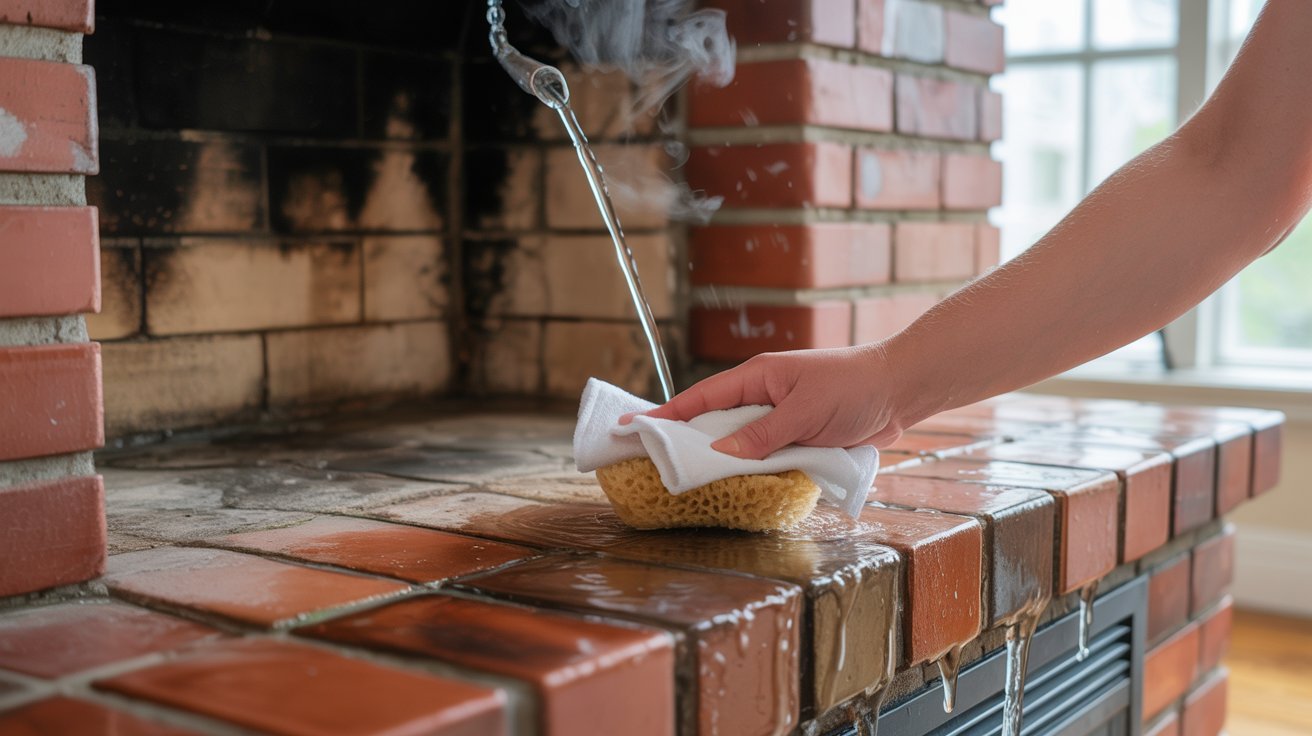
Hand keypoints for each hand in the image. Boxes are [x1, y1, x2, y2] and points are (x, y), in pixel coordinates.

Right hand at [624, 344, 905, 458]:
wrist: (900, 389)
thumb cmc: (854, 388)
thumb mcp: (806, 413)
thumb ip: (763, 436)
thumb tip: (719, 453)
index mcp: (758, 378)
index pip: (701, 398)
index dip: (666, 415)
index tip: (633, 428)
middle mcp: (763, 396)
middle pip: (713, 422)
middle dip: (683, 441)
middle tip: (649, 463)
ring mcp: (779, 416)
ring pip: (738, 442)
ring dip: (718, 459)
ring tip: (684, 480)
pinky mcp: (796, 435)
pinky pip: (763, 454)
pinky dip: (748, 468)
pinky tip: (734, 485)